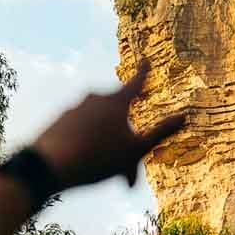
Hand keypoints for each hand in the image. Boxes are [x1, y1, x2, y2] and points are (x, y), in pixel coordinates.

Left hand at [33, 60, 185, 190]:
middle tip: (129, 173)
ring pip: (99, 128)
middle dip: (126, 140)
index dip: (144, 72)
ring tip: (108, 174)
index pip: (135, 82)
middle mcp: (94, 99)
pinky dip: (89, 147)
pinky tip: (87, 168)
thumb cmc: (98, 157)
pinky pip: (81, 132)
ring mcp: (74, 108)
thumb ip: (161, 132)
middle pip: (118, 115)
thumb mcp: (135, 149)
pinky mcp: (59, 121)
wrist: (49, 165)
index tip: (146, 60)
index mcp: (115, 101)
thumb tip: (185, 116)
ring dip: (107, 148)